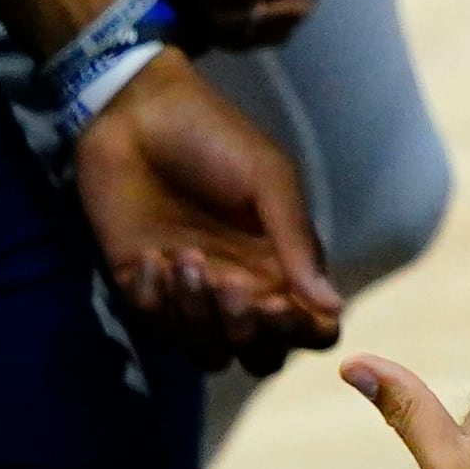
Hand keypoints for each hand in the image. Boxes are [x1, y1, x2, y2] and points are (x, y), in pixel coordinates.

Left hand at [77, 48, 341, 371]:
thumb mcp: (267, 177)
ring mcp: (191, 294)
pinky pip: (154, 329)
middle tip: (229, 283)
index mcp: (281, 262)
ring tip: (183, 258)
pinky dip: (153, 299)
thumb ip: (296, 241)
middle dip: (247, 332)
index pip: (310, 327)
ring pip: (207, 353)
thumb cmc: (214, 136)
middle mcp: (242, 288)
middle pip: (260, 355)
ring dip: (196, 316)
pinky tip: (150, 255)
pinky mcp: (142, 290)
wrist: (134, 113)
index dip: (302, 332)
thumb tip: (334, 308)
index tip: (280, 304)